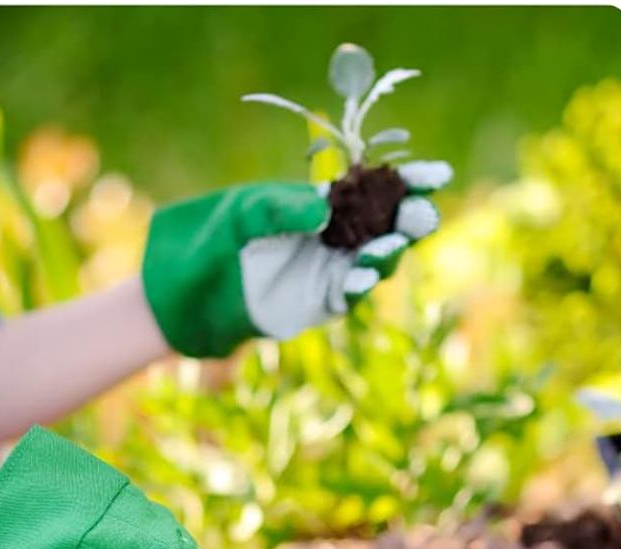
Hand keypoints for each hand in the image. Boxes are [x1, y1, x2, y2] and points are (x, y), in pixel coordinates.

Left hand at [142, 176, 445, 357]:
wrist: (184, 295)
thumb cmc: (209, 242)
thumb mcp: (241, 213)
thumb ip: (282, 208)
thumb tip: (325, 209)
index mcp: (320, 204)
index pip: (372, 189)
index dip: (407, 182)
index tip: (436, 174)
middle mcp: (333, 237)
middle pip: (386, 226)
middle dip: (409, 219)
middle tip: (422, 213)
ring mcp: (329, 272)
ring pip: (375, 262)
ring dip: (387, 252)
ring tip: (390, 243)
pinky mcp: (319, 303)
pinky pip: (348, 294)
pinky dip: (358, 284)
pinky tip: (361, 273)